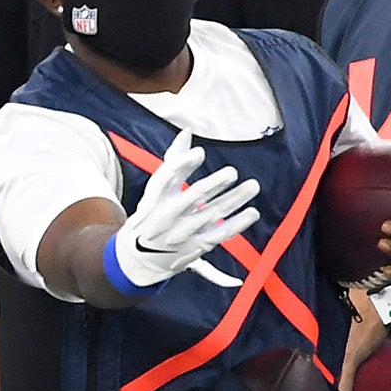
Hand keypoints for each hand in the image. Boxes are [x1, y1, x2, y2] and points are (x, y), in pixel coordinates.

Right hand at [111, 131, 257, 288]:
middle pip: (191, 197)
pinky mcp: (195, 247)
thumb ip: (173, 161)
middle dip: (213, 185)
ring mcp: (182, 234)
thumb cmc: (153, 215)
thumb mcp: (156, 191)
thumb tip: (186, 132)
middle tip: (232, 172)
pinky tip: (252, 212)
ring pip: (212, 214)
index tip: (199, 153)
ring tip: (252, 186)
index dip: (181, 165)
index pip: (164, 179)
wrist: (138, 258)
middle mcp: (166, 217)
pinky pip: (219, 235)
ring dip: (234, 200)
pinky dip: (237, 224)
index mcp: (153, 200)